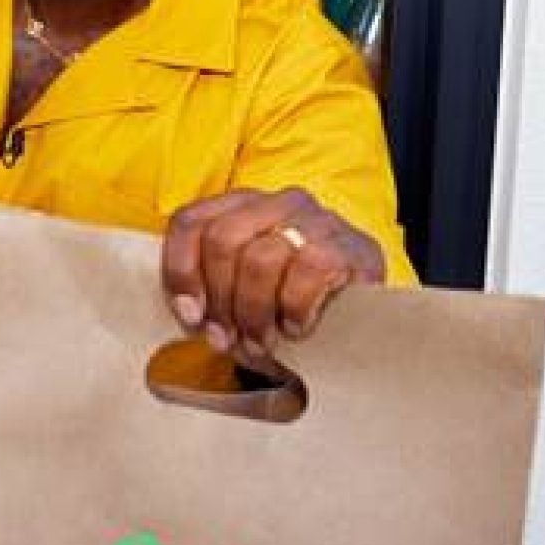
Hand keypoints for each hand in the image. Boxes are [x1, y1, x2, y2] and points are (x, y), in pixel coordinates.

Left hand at [162, 188, 385, 367]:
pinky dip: (294, 310)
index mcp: (243, 206)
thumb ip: (210, 293)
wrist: (363, 318)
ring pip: (259, 259)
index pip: (191, 221)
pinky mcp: (348, 245)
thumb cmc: (291, 303)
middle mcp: (278, 202)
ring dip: (253, 313)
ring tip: (260, 341)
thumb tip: (192, 315)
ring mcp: (315, 219)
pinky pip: (306, 273)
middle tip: (227, 338)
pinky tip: (297, 328)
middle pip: (222, 240)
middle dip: (219, 299)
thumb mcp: (241, 292)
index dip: (180, 271)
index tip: (190, 315)